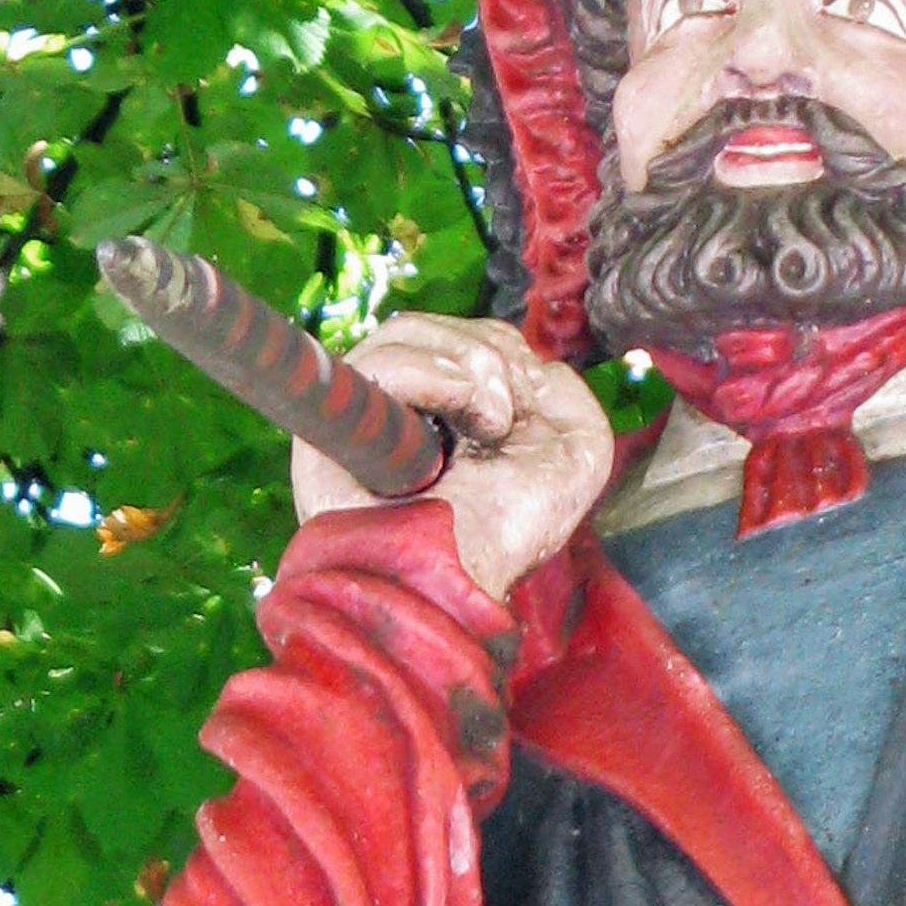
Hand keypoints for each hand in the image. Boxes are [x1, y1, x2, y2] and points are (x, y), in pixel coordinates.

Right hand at [288, 313, 612, 597]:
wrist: (467, 579)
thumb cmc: (516, 531)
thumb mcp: (577, 452)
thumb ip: (565, 388)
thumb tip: (525, 359)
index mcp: (441, 416)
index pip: (460, 336)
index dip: (502, 351)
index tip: (522, 407)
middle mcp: (392, 412)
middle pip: (431, 326)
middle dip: (491, 357)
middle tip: (505, 422)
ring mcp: (356, 418)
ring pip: (405, 331)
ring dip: (471, 368)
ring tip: (490, 427)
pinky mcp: (328, 429)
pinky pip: (380, 363)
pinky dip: (433, 377)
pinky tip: (457, 430)